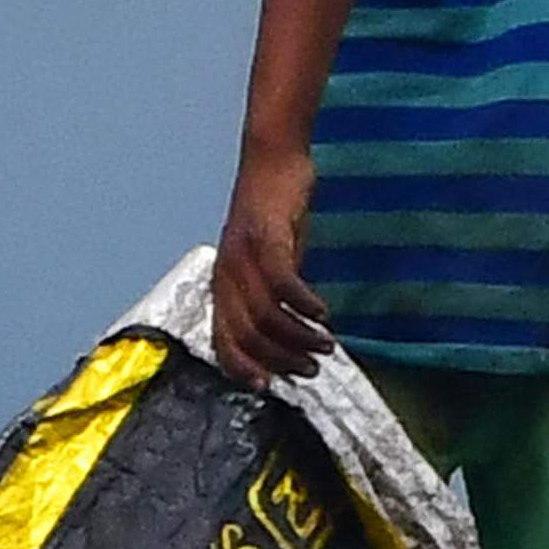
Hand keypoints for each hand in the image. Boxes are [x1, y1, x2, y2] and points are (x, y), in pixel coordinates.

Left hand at [202, 151, 335, 377]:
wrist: (273, 162)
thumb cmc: (273, 215)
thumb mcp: (270, 263)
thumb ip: (273, 297)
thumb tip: (289, 336)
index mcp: (222, 286)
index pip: (223, 341)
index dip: (243, 369)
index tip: (270, 387)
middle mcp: (226, 276)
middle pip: (247, 336)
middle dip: (281, 360)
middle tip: (312, 368)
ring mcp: (243, 258)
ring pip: (266, 315)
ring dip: (299, 337)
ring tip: (326, 344)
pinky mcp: (266, 239)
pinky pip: (283, 284)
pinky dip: (304, 305)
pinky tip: (323, 314)